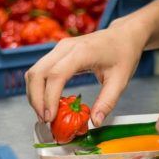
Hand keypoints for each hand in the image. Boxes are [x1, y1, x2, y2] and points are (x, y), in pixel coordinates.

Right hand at [25, 19, 146, 125]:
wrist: (123, 35)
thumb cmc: (124, 54)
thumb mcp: (121, 80)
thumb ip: (107, 102)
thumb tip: (95, 122)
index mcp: (82, 52)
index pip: (56, 75)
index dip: (49, 98)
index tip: (50, 117)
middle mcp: (65, 47)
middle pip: (38, 73)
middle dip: (37, 100)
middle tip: (45, 120)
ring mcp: (59, 48)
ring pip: (34, 72)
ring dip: (34, 95)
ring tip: (45, 114)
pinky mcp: (57, 53)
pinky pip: (40, 70)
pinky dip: (39, 88)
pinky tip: (47, 103)